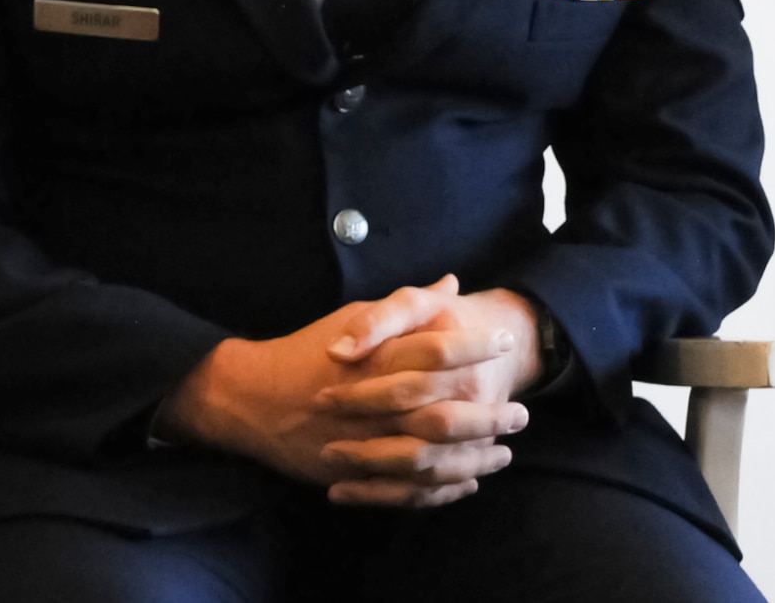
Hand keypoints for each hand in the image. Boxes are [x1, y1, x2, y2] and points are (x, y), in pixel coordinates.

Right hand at [159, 276, 529, 506]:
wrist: (252, 398)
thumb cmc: (310, 350)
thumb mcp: (357, 314)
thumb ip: (408, 305)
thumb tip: (452, 284)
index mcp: (374, 358)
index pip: (434, 350)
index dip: (474, 347)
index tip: (504, 344)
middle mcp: (371, 401)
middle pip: (441, 412)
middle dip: (488, 415)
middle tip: (523, 413)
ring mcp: (361, 441)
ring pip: (429, 457)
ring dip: (472, 458)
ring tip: (506, 452)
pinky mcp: (352, 472)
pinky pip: (404, 489)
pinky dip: (440, 490)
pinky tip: (468, 483)